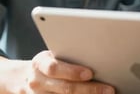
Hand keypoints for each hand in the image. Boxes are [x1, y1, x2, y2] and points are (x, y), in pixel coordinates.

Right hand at [0, 50, 114, 93]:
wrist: (25, 78)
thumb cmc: (48, 62)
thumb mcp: (53, 55)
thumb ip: (68, 56)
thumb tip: (97, 53)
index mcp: (40, 64)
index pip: (54, 68)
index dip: (72, 71)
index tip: (90, 73)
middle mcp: (38, 82)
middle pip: (65, 88)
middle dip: (89, 89)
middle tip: (108, 89)